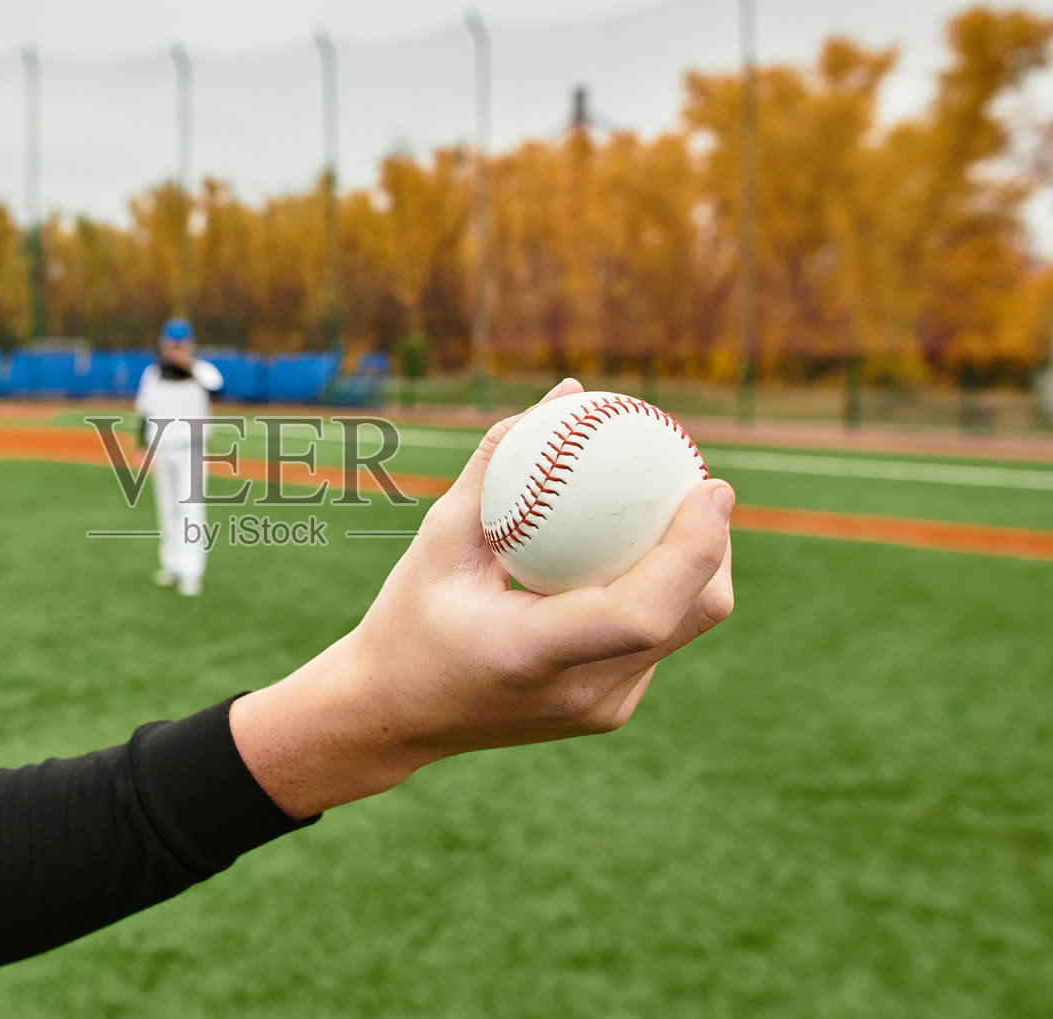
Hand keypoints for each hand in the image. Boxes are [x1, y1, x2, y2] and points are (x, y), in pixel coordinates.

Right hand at [230, 379, 734, 818]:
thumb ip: (499, 465)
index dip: (693, 548)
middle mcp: (581, 691)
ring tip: (679, 508)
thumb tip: (565, 394)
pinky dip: (662, 591)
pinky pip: (658, 641)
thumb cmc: (406, 620)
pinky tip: (640, 551)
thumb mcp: (438, 538)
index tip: (711, 486)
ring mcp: (603, 709)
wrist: (395, 717)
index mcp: (532, 653)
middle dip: (715, 545)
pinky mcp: (610, 710)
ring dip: (697, 567)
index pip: (641, 611)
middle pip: (691, 615)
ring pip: (687, 628)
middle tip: (700, 483)